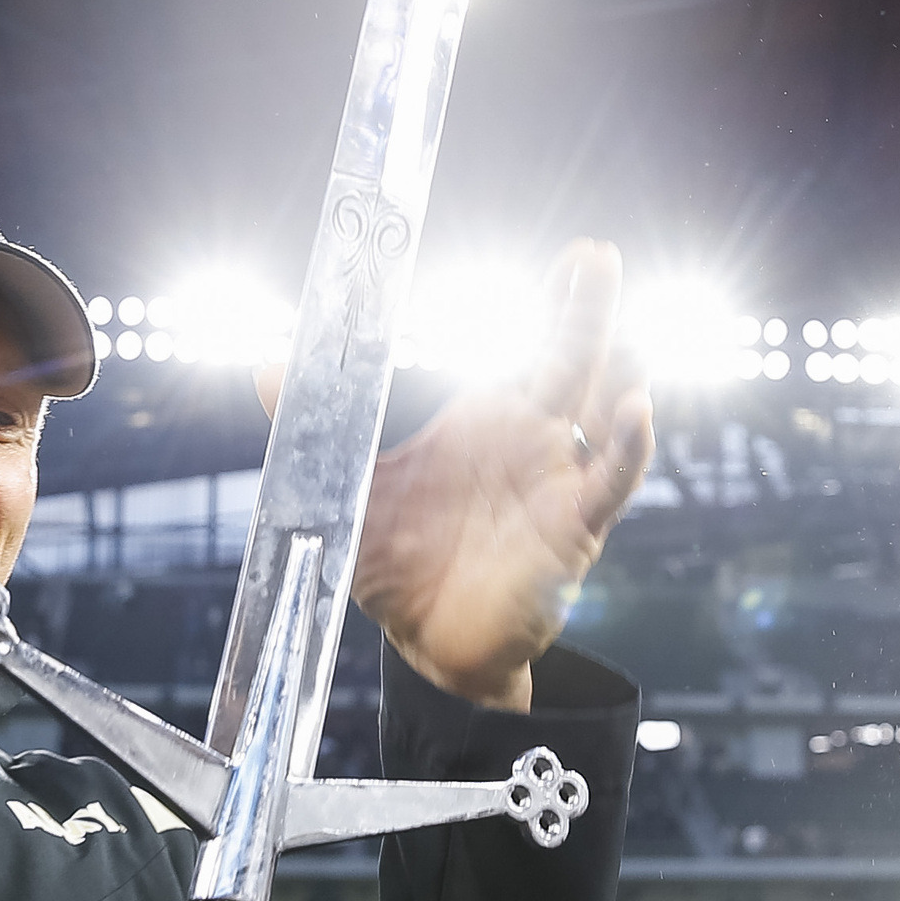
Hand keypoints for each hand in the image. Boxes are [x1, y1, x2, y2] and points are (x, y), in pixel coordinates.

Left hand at [334, 241, 652, 707]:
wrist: (429, 645)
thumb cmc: (402, 566)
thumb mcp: (355, 488)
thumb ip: (324, 427)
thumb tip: (265, 371)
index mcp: (484, 420)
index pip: (523, 347)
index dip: (549, 302)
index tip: (569, 255)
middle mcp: (530, 440)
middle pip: (569, 360)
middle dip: (585, 309)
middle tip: (597, 256)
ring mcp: (557, 480)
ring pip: (600, 409)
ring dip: (620, 367)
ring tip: (634, 329)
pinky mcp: (573, 528)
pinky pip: (611, 480)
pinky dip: (627, 445)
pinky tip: (635, 408)